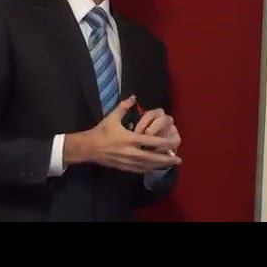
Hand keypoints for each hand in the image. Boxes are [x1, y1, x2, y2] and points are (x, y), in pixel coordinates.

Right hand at [63, 96, 181, 172]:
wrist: (88, 148)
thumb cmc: (101, 132)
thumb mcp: (112, 117)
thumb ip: (124, 106)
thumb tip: (134, 96)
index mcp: (131, 139)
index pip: (152, 142)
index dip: (165, 143)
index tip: (174, 143)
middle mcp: (132, 152)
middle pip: (154, 157)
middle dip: (167, 159)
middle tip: (178, 159)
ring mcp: (128, 162)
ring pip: (148, 165)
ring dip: (160, 165)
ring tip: (171, 164)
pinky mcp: (124, 168)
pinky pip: (140, 170)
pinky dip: (150, 168)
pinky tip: (156, 167)